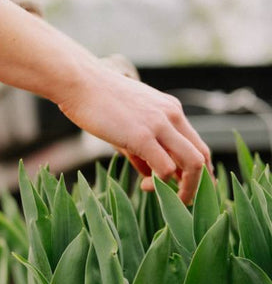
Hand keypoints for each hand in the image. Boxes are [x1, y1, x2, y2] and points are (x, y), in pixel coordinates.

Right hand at [55, 58, 211, 203]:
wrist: (80, 84)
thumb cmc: (97, 103)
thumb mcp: (127, 125)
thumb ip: (141, 150)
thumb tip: (149, 173)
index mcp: (171, 111)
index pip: (198, 144)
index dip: (197, 170)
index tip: (183, 186)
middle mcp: (172, 116)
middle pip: (203, 155)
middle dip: (198, 184)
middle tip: (182, 199)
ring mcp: (159, 125)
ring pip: (193, 163)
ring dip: (185, 188)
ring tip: (164, 196)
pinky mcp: (142, 136)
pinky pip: (165, 168)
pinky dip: (160, 183)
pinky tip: (144, 185)